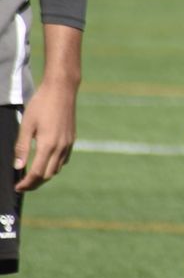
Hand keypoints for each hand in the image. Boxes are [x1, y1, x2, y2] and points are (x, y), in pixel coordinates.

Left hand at [15, 76, 75, 190]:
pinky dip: (54, 166)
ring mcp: (68, 143)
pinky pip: (63, 159)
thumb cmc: (41, 104)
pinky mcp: (71, 139)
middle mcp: (60, 147)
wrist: (62, 90)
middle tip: (22, 184)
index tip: (17, 187)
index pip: (37, 172)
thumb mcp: (26, 125)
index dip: (26, 183)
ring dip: (44, 175)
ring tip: (32, 175)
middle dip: (35, 183)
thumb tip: (17, 166)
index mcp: (48, 145)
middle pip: (48, 174)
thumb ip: (21, 147)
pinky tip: (45, 161)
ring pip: (57, 168)